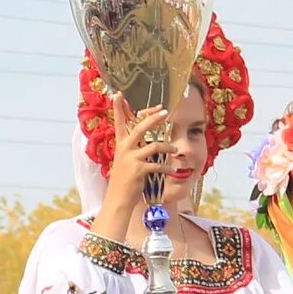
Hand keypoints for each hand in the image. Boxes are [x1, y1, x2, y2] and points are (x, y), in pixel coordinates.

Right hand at [97, 94, 170, 236]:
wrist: (119, 199)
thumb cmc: (125, 180)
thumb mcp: (126, 160)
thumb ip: (134, 148)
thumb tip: (150, 139)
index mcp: (121, 144)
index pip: (119, 122)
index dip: (118, 108)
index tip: (118, 94)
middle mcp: (124, 149)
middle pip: (140, 127)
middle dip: (153, 118)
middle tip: (165, 112)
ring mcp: (131, 159)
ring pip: (154, 146)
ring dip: (167, 146)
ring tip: (174, 149)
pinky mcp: (138, 170)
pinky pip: (157, 165)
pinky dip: (167, 168)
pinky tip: (172, 171)